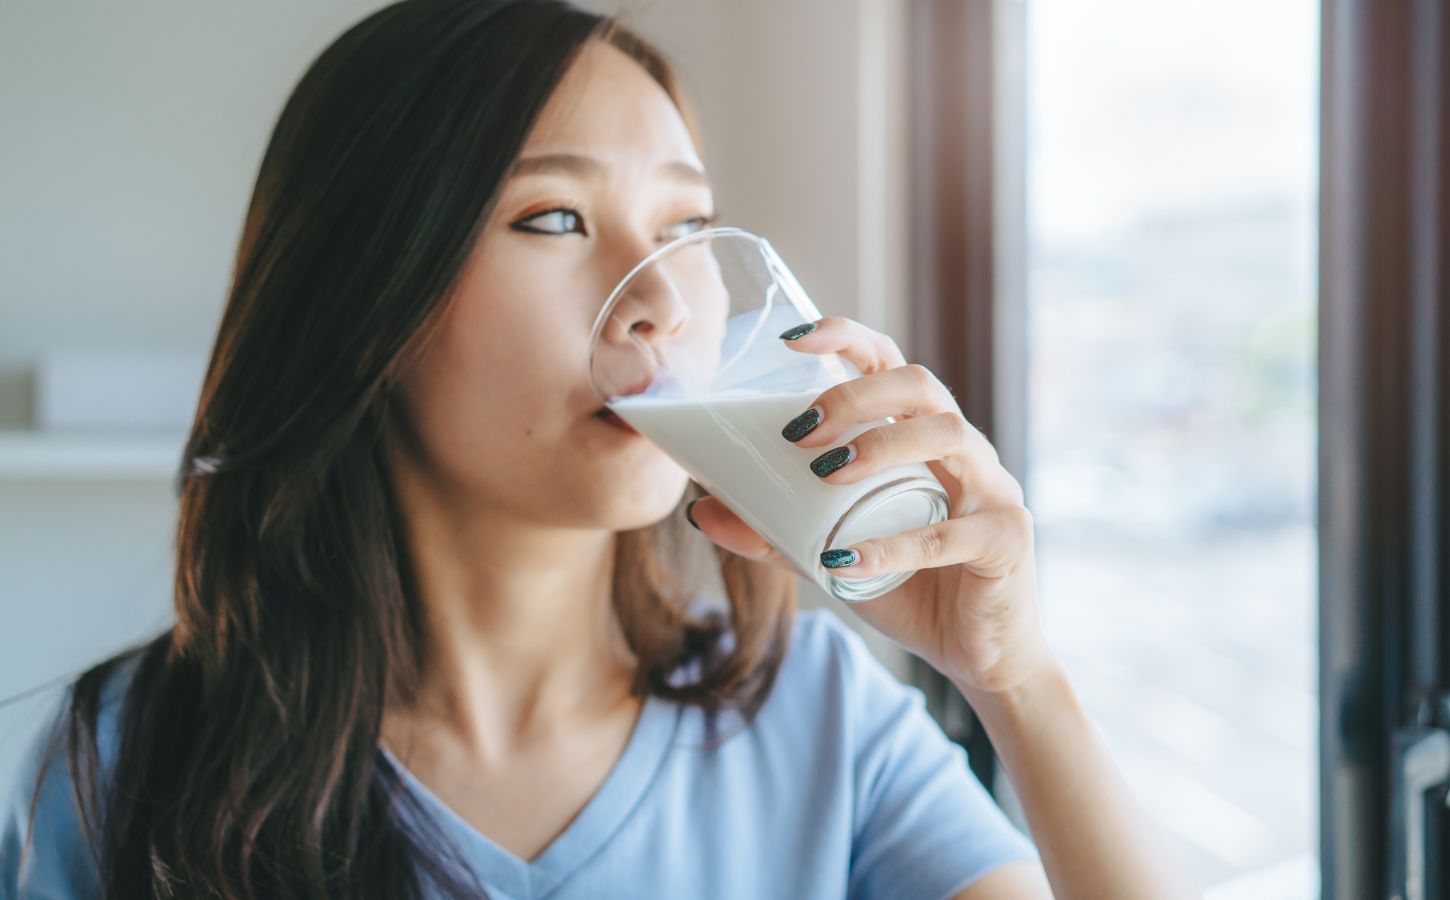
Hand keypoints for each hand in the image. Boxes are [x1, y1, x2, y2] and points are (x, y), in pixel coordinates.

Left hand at [686, 316, 1057, 695]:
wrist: (975, 655)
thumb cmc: (908, 589)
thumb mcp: (828, 555)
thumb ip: (773, 532)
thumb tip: (701, 509)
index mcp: (921, 438)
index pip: (890, 363)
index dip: (846, 338)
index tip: (791, 340)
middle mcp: (963, 450)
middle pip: (919, 385)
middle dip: (854, 395)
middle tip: (798, 432)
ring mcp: (992, 488)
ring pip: (948, 434)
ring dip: (882, 445)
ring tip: (827, 473)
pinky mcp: (1007, 539)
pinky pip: (950, 534)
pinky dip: (893, 545)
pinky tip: (847, 559)